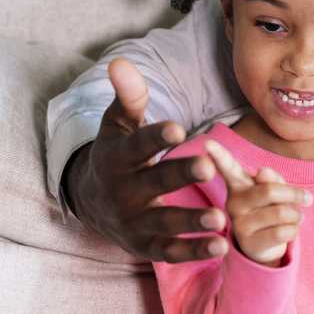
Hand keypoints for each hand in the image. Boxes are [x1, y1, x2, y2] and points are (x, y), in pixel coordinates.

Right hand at [64, 57, 228, 261]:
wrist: (92, 202)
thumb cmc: (116, 154)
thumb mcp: (117, 125)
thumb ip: (128, 97)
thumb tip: (120, 62)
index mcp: (117, 158)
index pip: (136, 146)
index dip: (155, 138)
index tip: (177, 128)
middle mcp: (123, 191)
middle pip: (153, 182)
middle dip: (179, 175)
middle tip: (207, 166)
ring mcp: (133, 221)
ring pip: (163, 221)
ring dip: (191, 222)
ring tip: (221, 218)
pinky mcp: (144, 245)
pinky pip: (169, 250)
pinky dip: (193, 250)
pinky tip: (221, 245)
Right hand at [205, 140, 312, 266]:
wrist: (267, 247)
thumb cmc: (271, 210)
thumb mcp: (275, 190)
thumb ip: (273, 178)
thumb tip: (263, 172)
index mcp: (238, 184)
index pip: (228, 167)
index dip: (218, 156)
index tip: (207, 143)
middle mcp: (233, 203)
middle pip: (270, 190)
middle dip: (295, 194)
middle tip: (307, 199)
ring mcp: (239, 225)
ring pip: (281, 212)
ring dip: (297, 215)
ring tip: (296, 218)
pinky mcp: (249, 244)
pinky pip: (284, 232)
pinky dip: (295, 230)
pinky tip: (289, 231)